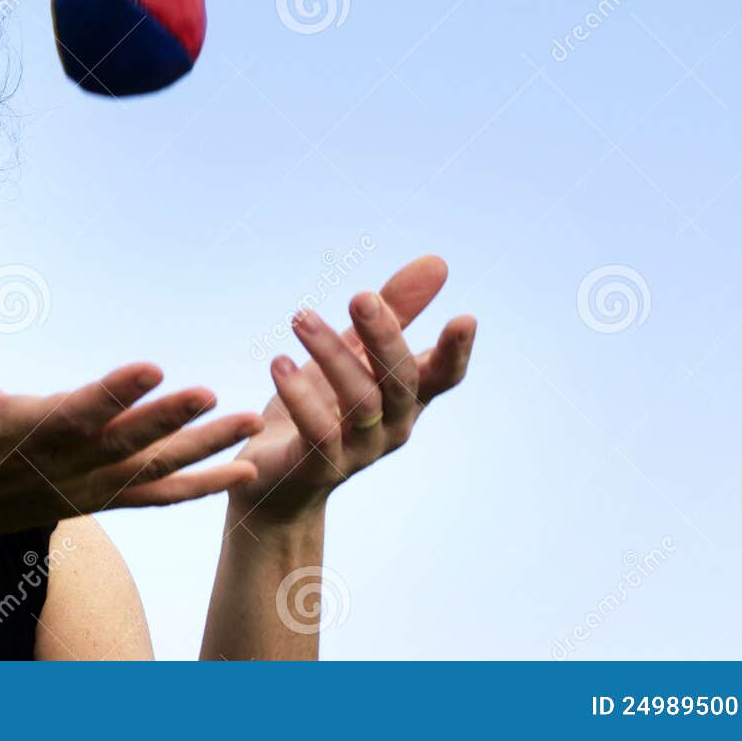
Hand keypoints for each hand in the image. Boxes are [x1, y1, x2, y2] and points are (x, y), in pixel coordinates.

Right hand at [0, 280, 262, 543]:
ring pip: (152, 472)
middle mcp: (63, 465)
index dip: (115, 392)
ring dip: (203, 451)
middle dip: (170, 420)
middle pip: (126, 444)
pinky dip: (202, 486)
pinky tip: (245, 469)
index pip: (78, 412)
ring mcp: (86, 488)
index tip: (153, 367)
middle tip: (213, 394)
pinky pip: (158, 496)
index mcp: (25, 430)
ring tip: (249, 423)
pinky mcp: (100, 499)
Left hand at [228, 255, 475, 522]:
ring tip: (300, 317)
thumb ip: (394, 311)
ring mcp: (360, 451)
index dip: (456, 352)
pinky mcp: (320, 468)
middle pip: (400, 381)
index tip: (465, 318)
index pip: (443, 376)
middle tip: (360, 294)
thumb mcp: (356, 352)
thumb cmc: (322, 404)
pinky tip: (278, 362)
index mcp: (406, 397)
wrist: (277, 478)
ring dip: (331, 355)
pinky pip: (318, 431)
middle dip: (384, 336)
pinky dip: (300, 395)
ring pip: (360, 402)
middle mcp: (392, 426)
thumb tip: (439, 262)